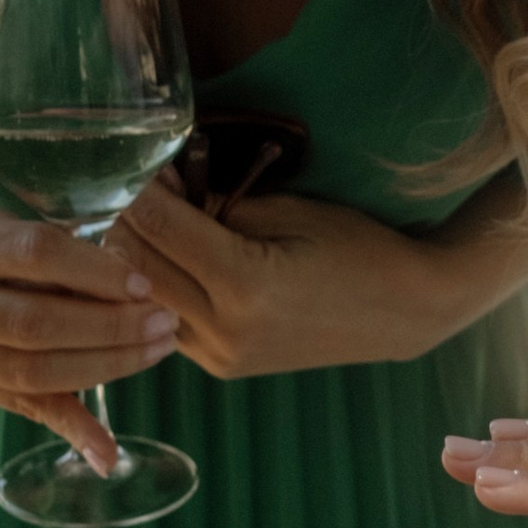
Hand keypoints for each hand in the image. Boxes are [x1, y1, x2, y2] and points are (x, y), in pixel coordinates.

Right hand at [0, 180, 179, 467]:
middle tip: (165, 323)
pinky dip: (65, 428)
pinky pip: (12, 405)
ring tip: (154, 351)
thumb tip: (114, 274)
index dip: (91, 270)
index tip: (142, 281)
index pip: (28, 254)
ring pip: (27, 370)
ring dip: (101, 368)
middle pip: (32, 323)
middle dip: (109, 327)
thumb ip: (31, 246)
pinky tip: (105, 450)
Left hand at [115, 178, 446, 379]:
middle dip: (124, 219)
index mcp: (244, 285)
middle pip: (138, 266)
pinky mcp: (222, 365)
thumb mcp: (287, 211)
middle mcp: (224, 330)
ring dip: (132, 257)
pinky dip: (156, 286)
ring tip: (139, 217)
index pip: (160, 227)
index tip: (127, 161)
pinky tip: (162, 257)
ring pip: (145, 299)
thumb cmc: (355, 247)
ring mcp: (221, 356)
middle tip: (126, 184)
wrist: (402, 312)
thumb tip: (161, 191)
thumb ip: (217, 205)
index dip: (136, 188)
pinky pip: (167, 321)